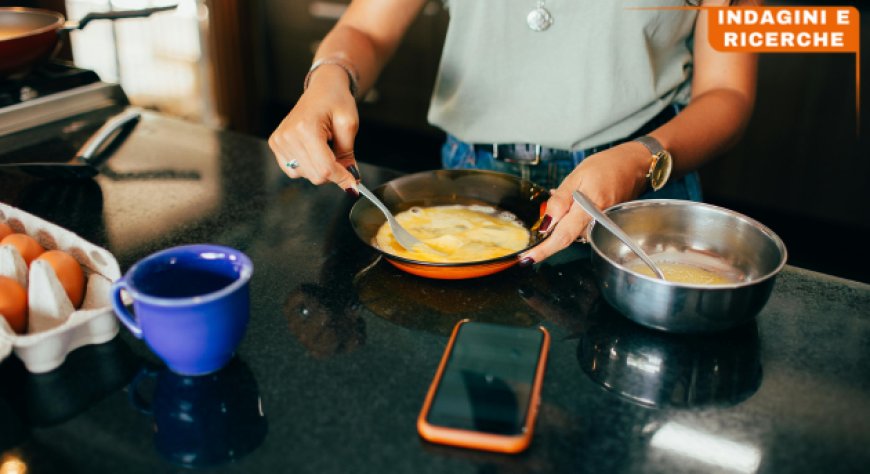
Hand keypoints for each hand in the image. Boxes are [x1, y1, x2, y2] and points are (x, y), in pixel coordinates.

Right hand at [268, 65, 359, 190]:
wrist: (322, 89)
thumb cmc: (336, 101)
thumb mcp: (349, 125)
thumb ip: (348, 156)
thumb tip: (351, 182)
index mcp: (306, 128)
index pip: (325, 168)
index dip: (342, 178)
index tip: (353, 184)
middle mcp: (287, 135)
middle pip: (315, 175)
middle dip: (333, 172)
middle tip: (340, 155)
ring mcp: (278, 140)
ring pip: (306, 175)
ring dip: (320, 167)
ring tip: (324, 146)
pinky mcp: (275, 144)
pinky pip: (294, 171)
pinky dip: (308, 166)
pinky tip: (313, 150)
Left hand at [519, 141, 650, 263]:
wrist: (636, 165)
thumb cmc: (608, 166)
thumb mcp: (577, 175)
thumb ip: (561, 200)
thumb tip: (546, 223)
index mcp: (588, 208)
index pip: (562, 237)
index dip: (544, 250)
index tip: (528, 258)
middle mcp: (597, 222)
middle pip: (566, 237)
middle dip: (551, 231)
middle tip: (547, 213)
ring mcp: (602, 226)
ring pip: (573, 232)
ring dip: (563, 221)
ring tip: (568, 197)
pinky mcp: (604, 225)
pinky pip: (582, 227)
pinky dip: (573, 218)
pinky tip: (575, 203)